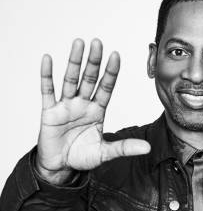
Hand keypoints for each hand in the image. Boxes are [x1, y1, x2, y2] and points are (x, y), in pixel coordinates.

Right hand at [37, 38, 149, 183]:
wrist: (61, 168)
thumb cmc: (82, 157)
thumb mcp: (105, 153)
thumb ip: (124, 148)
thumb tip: (147, 148)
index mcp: (97, 111)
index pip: (105, 88)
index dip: (110, 73)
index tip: (116, 55)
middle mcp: (82, 104)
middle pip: (89, 79)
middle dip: (94, 61)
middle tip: (98, 42)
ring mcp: (65, 106)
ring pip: (70, 80)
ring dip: (74, 62)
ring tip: (78, 43)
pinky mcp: (49, 112)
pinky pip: (47, 91)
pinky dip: (47, 75)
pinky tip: (48, 59)